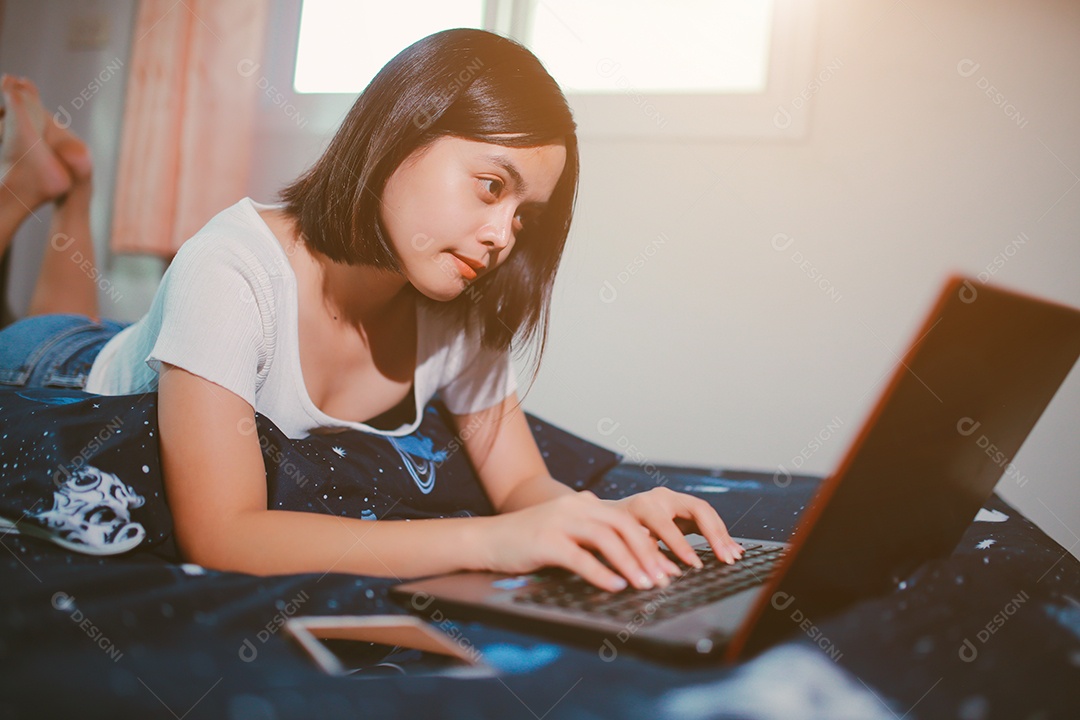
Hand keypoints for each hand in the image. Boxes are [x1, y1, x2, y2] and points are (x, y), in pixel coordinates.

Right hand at [480, 489, 728, 592]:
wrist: (487, 539)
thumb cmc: (528, 541)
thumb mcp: (565, 533)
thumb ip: (592, 539)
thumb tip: (629, 558)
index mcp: (584, 504)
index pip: (628, 520)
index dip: (651, 544)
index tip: (668, 567)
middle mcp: (575, 507)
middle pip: (623, 526)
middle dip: (648, 553)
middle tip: (664, 578)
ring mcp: (559, 521)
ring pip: (606, 538)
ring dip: (630, 563)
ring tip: (646, 585)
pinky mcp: (545, 541)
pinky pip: (579, 557)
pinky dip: (600, 572)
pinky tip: (614, 587)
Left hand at [605, 486, 744, 566]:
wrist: (612, 516)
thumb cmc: (616, 532)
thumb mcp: (625, 544)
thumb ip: (646, 557)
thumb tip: (667, 576)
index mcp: (644, 505)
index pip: (666, 524)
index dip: (681, 545)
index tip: (695, 565)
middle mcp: (662, 497)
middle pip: (698, 510)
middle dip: (714, 536)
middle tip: (727, 558)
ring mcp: (676, 499)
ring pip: (707, 513)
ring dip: (722, 535)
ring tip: (734, 556)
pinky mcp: (685, 507)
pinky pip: (707, 518)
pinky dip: (719, 534)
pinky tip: (731, 548)